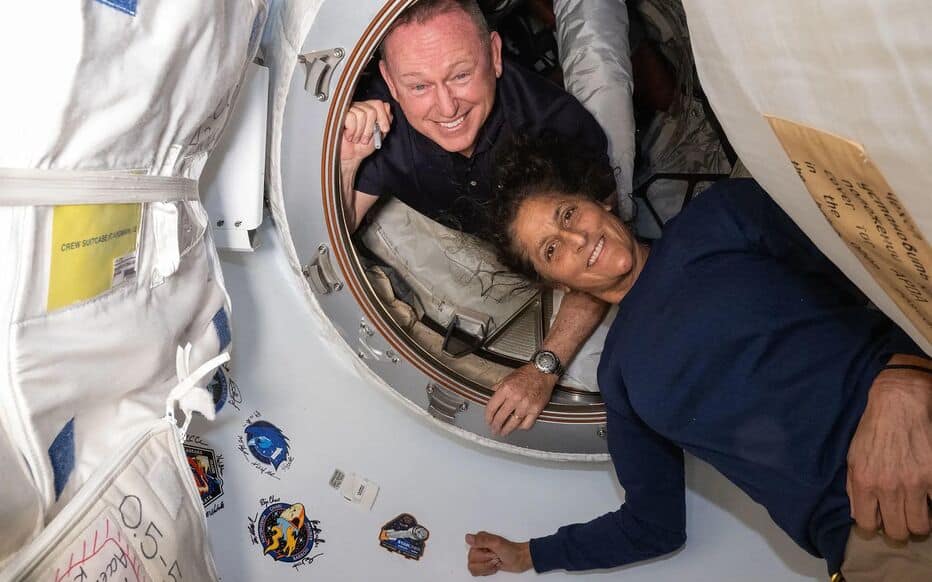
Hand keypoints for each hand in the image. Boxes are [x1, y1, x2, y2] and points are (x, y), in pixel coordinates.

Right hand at [341, 100, 391, 163]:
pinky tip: (349, 136)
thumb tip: (387, 108)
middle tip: (365, 138)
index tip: (384, 129)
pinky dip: (352, 131)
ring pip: (362, 114)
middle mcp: (359, 107)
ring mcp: (349, 110)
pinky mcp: (340, 115)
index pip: (379, 104)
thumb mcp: (380, 134)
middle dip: (370, 129)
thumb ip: (386, 121)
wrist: (351, 156)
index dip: (383, 117)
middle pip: (371, 111)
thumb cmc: (363, 146)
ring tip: (357, 138)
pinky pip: (351, 117)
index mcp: (369, 110)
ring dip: (361, 132)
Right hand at [465, 532, 532, 575]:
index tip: (491, 553)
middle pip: (471, 562)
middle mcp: (478, 547)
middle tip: (495, 557)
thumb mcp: (497, 543)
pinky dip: (487, 571)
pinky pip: (477, 572)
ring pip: (473, 568)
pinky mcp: (484, 564)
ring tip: (495, 562)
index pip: (471, 553)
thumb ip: (481, 540)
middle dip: (486, 562)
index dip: (482, 556)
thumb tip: (468, 538)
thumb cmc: (512, 550)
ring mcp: (481, 556)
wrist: (520, 559)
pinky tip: (494, 566)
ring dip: (486, 567)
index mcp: (479, 539)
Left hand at [486, 364, 556, 435]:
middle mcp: (515, 398)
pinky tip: (518, 427)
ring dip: (506, 430)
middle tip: (494, 429)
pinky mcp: (536, 410)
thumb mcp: (508, 377)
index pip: (492, 407)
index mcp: (506, 389)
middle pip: (501, 417)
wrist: (543, 371)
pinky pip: (527, 424)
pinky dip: (521, 427)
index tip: (488, 420)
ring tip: (503, 432)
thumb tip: (491, 395)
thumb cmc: (527, 373)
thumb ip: (498, 387)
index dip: (488, 416)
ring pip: (513, 423)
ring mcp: (526, 405)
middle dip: (495, 426)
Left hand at [846, 361, 931, 539]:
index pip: (867, 524)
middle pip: (898, 531)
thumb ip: (853, 487)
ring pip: (920, 525)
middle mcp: (888, 486)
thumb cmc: (872, 430)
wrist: (898, 404)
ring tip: (916, 512)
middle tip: (901, 519)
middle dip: (898, 530)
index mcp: (864, 482)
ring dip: (918, 522)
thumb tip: (857, 514)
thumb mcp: (852, 457)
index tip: (879, 522)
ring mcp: (914, 483)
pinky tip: (927, 498)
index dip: (873, 527)